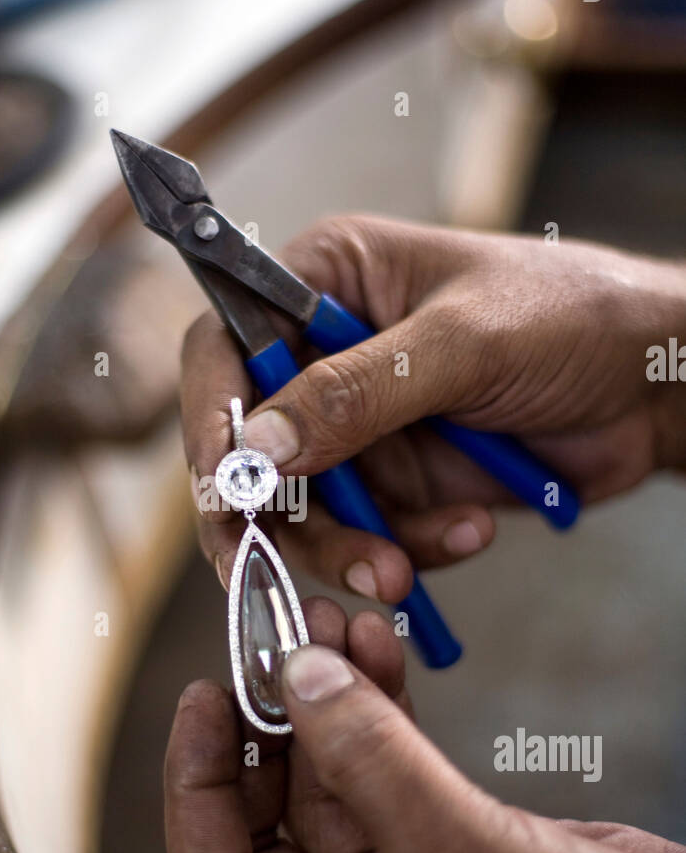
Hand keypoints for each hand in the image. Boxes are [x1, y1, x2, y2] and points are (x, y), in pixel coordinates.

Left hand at [164, 598, 685, 852]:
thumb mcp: (453, 848)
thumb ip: (365, 756)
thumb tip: (294, 673)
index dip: (197, 782)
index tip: (205, 694)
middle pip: (271, 820)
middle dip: (274, 724)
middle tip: (275, 638)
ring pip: (335, 783)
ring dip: (330, 704)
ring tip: (327, 621)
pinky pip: (389, 775)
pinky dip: (382, 714)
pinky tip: (375, 648)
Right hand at [181, 218, 685, 602]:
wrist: (656, 385)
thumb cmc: (572, 318)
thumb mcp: (462, 344)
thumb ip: (357, 393)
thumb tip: (259, 448)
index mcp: (327, 282)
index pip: (225, 346)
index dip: (211, 417)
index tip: (225, 483)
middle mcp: (328, 356)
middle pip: (252, 448)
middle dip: (279, 516)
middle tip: (287, 567)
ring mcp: (364, 426)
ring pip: (306, 511)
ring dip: (347, 550)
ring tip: (402, 569)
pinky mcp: (402, 482)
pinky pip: (372, 536)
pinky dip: (411, 549)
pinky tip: (471, 529)